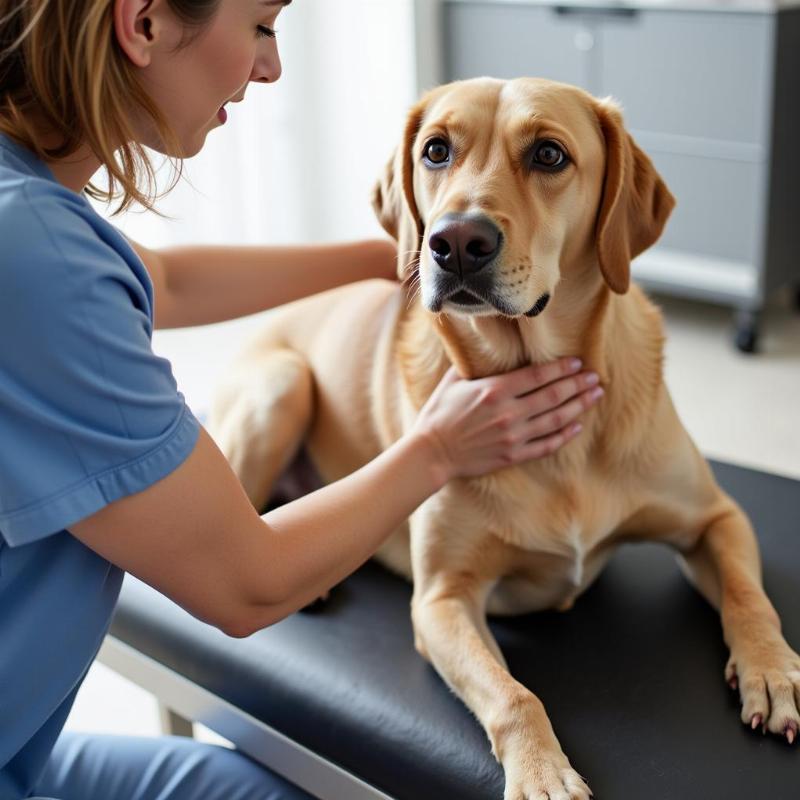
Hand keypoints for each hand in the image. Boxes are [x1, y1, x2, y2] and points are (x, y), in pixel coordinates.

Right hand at [410, 357, 602, 481]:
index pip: (538, 375)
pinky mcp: (512, 455)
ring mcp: (513, 436)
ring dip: (579, 406)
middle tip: (596, 377)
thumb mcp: (452, 381)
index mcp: (494, 390)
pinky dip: (565, 435)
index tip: (578, 361)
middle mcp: (508, 412)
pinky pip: (546, 445)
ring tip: (595, 396)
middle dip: (578, 384)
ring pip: (556, 419)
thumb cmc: (438, 414)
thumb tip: (484, 342)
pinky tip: (578, 426)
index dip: (562, 368)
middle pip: (553, 395)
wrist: (431, 453)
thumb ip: (472, 363)